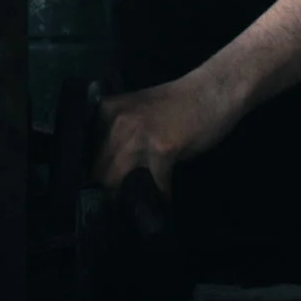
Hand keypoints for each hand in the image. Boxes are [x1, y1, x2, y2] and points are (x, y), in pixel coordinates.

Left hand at [92, 73, 241, 196]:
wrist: (213, 89)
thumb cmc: (180, 102)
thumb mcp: (137, 111)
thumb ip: (120, 133)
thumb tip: (109, 166)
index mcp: (107, 111)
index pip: (86, 152)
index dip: (93, 176)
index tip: (99, 193)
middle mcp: (116, 122)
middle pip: (99, 170)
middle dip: (107, 193)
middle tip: (117, 210)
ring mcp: (137, 135)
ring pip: (118, 180)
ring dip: (127, 199)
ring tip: (137, 211)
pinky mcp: (161, 149)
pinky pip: (154, 184)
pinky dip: (160, 198)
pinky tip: (164, 204)